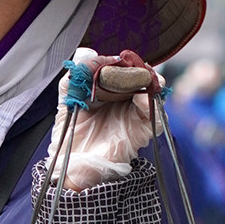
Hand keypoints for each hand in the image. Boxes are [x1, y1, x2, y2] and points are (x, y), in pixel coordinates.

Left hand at [49, 47, 162, 191]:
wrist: (71, 167)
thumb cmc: (71, 136)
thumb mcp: (67, 100)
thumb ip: (76, 76)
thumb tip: (90, 56)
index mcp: (108, 91)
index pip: (121, 68)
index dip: (119, 61)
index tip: (109, 60)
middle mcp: (124, 101)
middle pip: (140, 76)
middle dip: (135, 67)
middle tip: (126, 64)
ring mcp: (134, 116)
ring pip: (152, 92)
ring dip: (148, 80)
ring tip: (139, 76)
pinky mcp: (141, 133)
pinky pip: (156, 117)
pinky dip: (151, 105)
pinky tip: (141, 99)